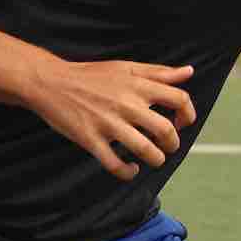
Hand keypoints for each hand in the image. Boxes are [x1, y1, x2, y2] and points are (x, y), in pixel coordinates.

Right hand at [27, 57, 196, 180]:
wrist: (50, 82)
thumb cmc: (91, 75)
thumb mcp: (127, 68)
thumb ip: (159, 72)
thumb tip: (189, 72)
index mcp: (137, 85)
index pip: (179, 99)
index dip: (188, 114)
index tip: (181, 123)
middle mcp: (127, 104)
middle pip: (166, 130)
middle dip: (173, 144)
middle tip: (167, 146)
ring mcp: (108, 123)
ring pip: (145, 150)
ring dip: (156, 160)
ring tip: (153, 159)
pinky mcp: (91, 139)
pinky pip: (115, 164)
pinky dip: (128, 172)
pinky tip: (131, 169)